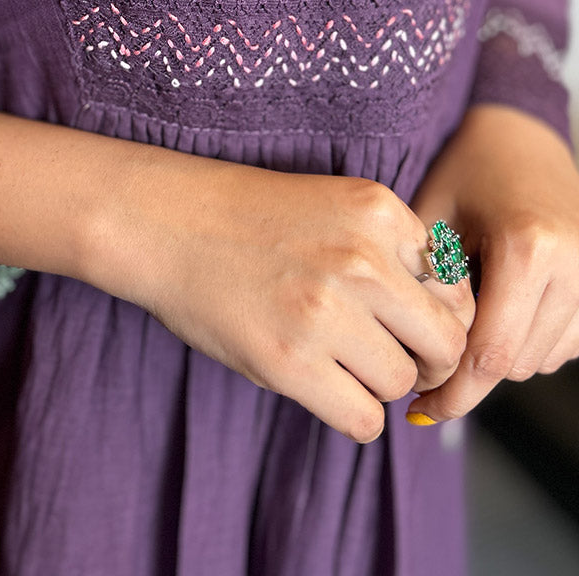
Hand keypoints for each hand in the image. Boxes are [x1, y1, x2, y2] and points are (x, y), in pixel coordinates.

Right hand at [89, 157, 474, 442]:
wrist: (167, 222)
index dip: (441, 315)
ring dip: (379, 383)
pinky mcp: (289, 361)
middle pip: (444, 341)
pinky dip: (353, 414)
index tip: (413, 326)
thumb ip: (395, 251)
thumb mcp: (337, 206)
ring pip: (401, 382)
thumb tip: (453, 327)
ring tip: (340, 360)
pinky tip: (326, 387)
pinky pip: (363, 419)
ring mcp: (324, 311)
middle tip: (396, 360)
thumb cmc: (252, 217)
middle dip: (427, 360)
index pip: (457, 287)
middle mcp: (361, 259)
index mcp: (379, 212)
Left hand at [408, 103, 578, 423]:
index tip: (417, 409)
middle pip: (513, 364)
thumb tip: (406, 359)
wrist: (522, 139)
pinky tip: (501, 302)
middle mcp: (574, 269)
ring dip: (497, 353)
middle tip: (426, 356)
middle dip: (467, 370)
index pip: (489, 354)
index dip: (450, 391)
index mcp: (528, 248)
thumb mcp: (431, 218)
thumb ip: (423, 286)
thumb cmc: (468, 172)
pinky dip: (524, 340)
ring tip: (467, 306)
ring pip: (536, 361)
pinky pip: (558, 346)